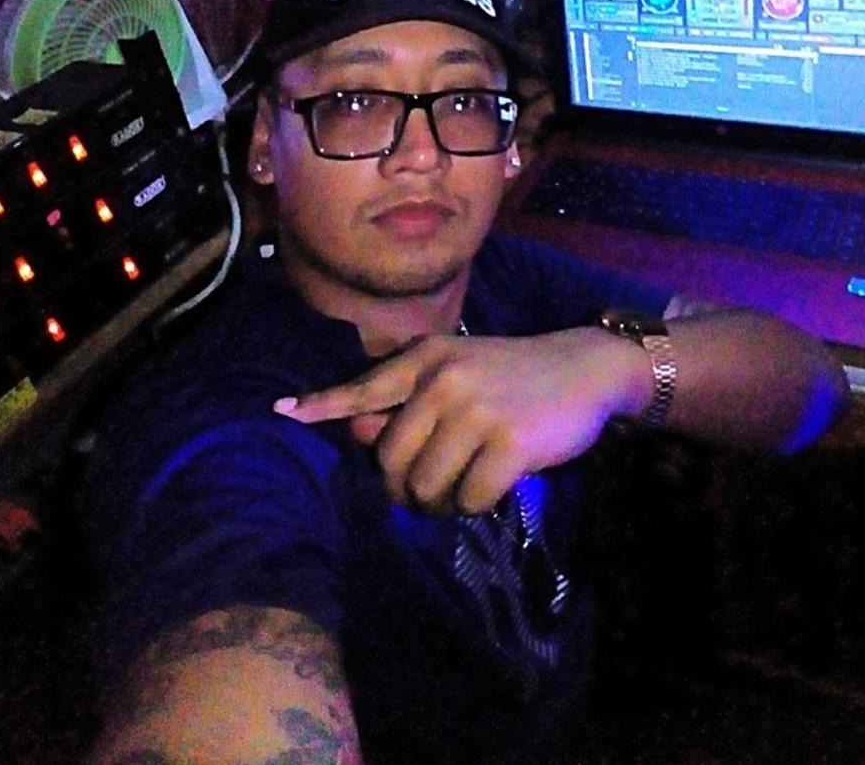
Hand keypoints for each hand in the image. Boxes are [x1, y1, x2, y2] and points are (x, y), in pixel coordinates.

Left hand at [273, 329, 651, 514]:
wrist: (584, 369)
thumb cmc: (515, 377)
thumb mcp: (459, 373)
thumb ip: (409, 401)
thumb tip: (359, 432)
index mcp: (428, 358)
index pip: (365, 387)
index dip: (322, 404)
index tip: (281, 410)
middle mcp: (445, 380)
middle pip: (391, 459)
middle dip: (403, 487)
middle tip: (425, 493)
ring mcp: (477, 410)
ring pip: (426, 484)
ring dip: (439, 501)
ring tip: (461, 489)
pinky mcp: (509, 444)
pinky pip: (469, 498)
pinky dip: (474, 505)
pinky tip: (490, 488)